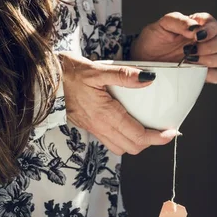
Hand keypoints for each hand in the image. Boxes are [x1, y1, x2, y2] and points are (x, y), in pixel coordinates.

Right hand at [59, 52, 177, 155]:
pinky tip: (126, 123)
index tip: (172, 133)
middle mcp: (99, 126)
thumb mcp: (98, 69)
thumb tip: (149, 80)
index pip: (137, 136)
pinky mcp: (86, 125)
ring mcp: (92, 128)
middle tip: (162, 130)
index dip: (157, 138)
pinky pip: (108, 140)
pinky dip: (122, 138)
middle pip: (131, 147)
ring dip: (135, 142)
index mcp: (105, 115)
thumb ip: (124, 75)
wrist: (45, 79)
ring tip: (146, 128)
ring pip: (119, 147)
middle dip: (149, 142)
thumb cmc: (69, 72)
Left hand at [130, 12, 216, 83]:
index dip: (210, 29)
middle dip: (211, 46)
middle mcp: (204, 42)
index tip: (196, 36)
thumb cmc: (152, 40)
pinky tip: (196, 70)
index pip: (214, 24)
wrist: (142, 60)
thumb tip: (195, 28)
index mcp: (196, 27)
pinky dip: (212, 74)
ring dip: (213, 60)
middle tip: (191, 51)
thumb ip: (178, 21)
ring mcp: (205, 58)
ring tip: (192, 61)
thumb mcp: (161, 25)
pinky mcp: (202, 74)